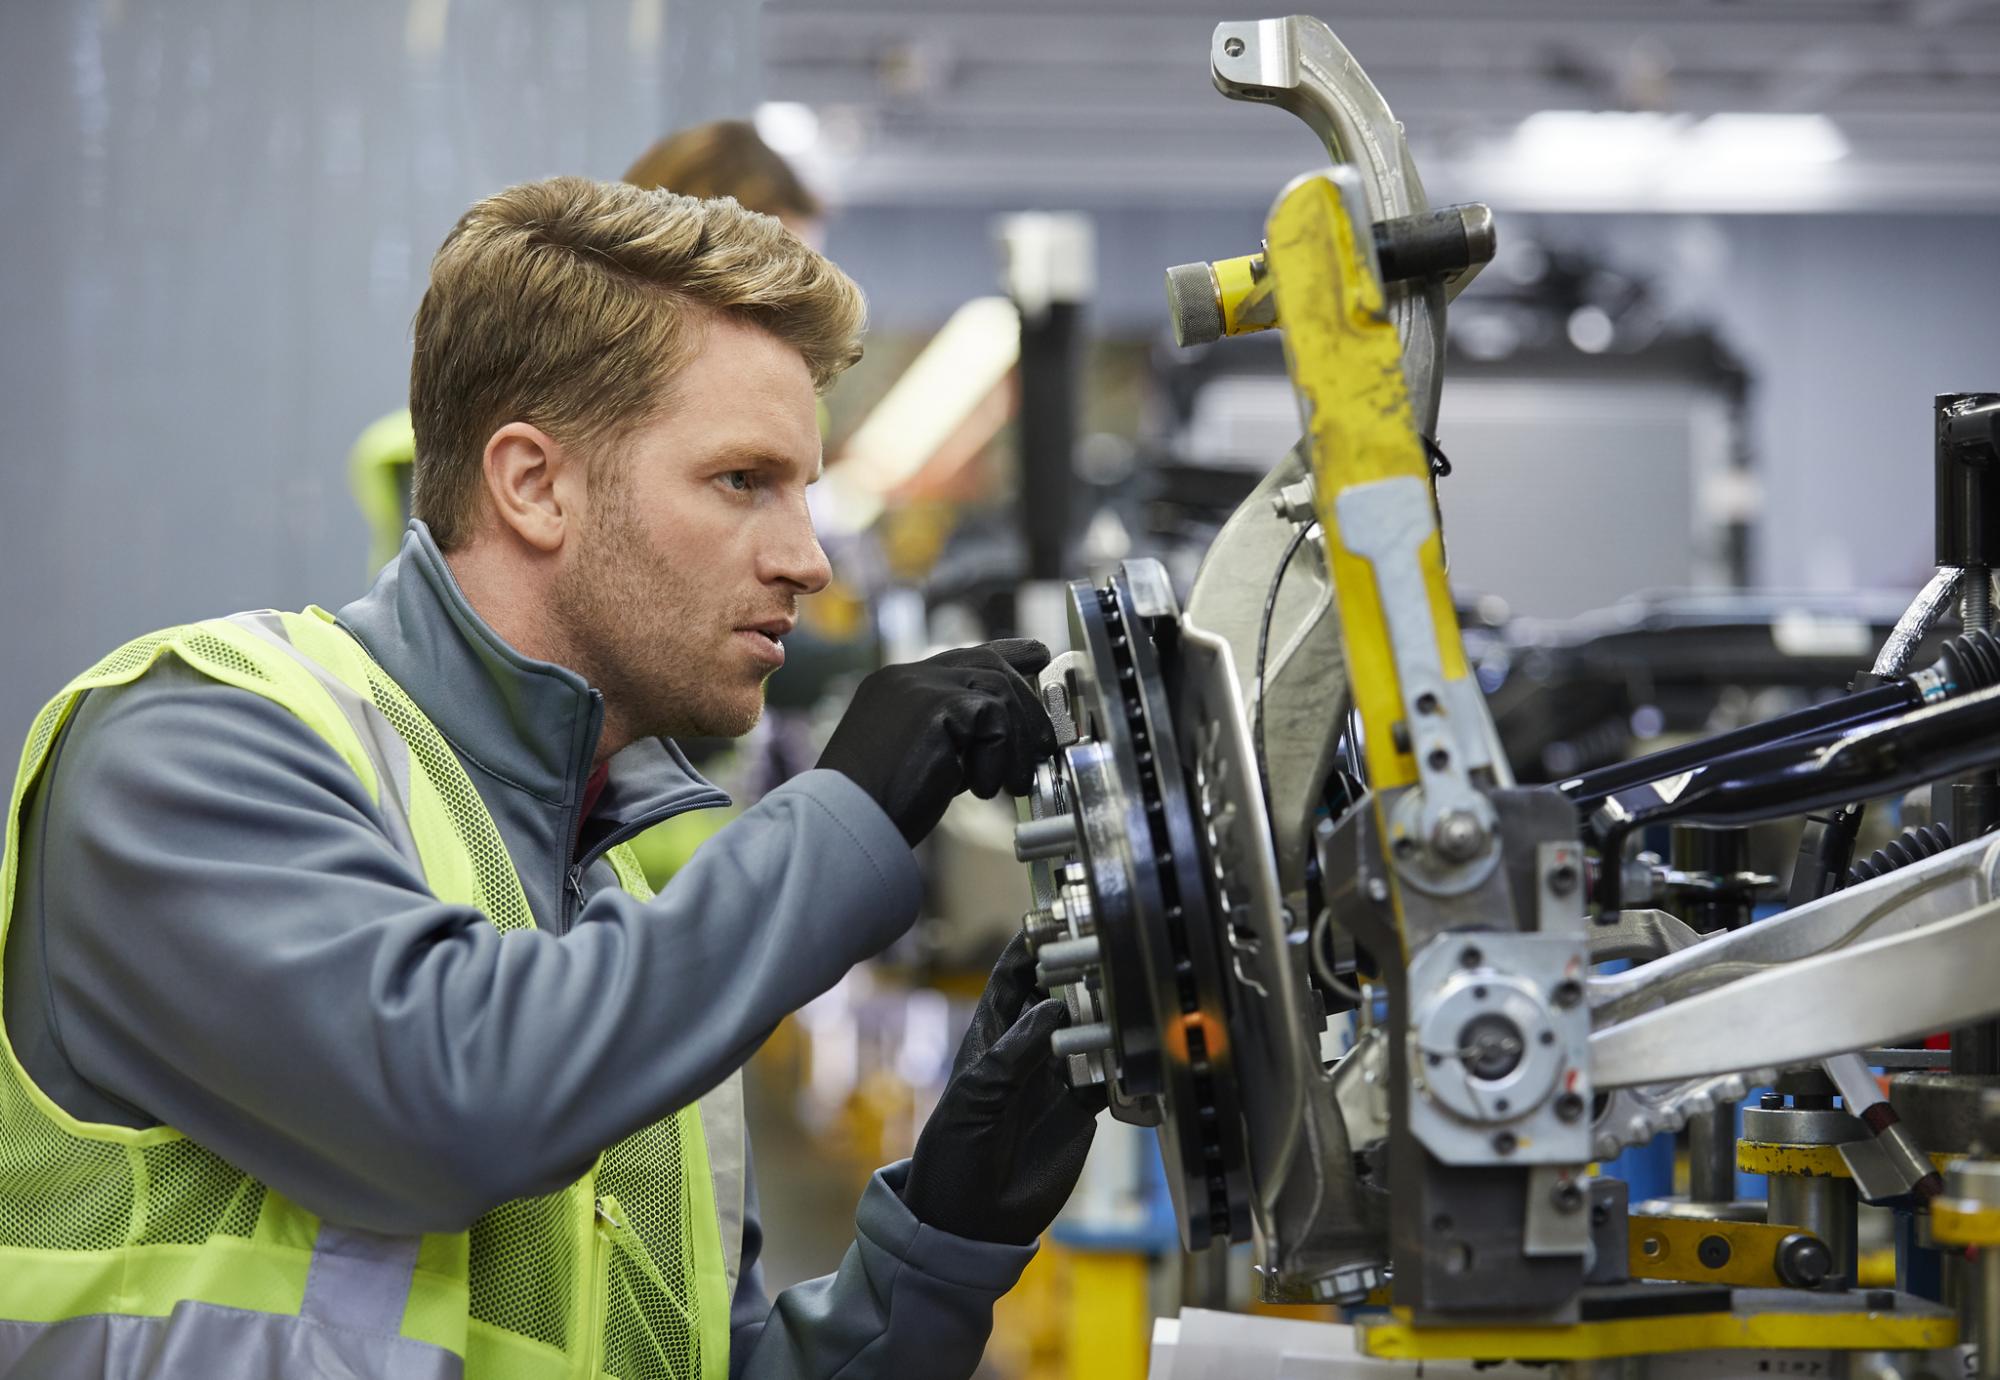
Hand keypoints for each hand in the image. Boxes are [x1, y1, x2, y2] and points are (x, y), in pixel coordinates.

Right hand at [817, 639, 1058, 845]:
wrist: (846, 821)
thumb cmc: (877, 804)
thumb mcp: (918, 757)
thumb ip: (953, 736)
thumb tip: (1002, 738)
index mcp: (897, 686)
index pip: (962, 657)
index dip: (1007, 653)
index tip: (1038, 656)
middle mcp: (907, 676)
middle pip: (988, 664)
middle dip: (1027, 701)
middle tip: (1047, 742)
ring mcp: (921, 685)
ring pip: (999, 690)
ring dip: (1019, 742)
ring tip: (1016, 783)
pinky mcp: (937, 704)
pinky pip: (994, 719)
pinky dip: (999, 757)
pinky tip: (981, 789)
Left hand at [900, 932, 1105, 1244]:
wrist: (969, 1220)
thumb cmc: (954, 1153)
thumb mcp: (978, 1096)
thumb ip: (1016, 1053)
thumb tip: (1056, 1007)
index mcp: (993, 1035)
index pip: (1014, 974)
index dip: (1033, 944)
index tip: (1058, 914)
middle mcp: (1029, 1048)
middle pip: (1061, 993)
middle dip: (1083, 970)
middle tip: (1111, 947)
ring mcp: (1058, 1076)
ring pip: (1092, 1029)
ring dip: (1111, 1013)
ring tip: (1135, 991)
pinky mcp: (1083, 1108)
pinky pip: (1112, 1075)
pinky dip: (1128, 1063)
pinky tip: (1143, 1050)